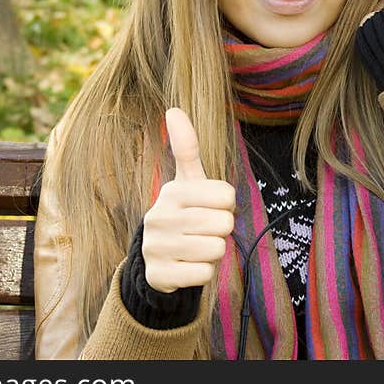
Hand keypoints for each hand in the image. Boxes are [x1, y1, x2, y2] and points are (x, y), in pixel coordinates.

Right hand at [141, 107, 235, 292]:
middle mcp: (160, 217)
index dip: (226, 206)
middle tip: (203, 231)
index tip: (209, 208)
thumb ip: (186, 147)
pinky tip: (187, 265)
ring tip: (195, 247)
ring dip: (213, 253)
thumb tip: (173, 109)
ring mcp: (157, 247)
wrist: (155, 258)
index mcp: (172, 191)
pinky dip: (203, 273)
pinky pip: (204, 275)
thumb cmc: (182, 214)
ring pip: (216, 249)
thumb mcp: (186, 181)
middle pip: (224, 223)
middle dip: (220, 230)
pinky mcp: (160, 275)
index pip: (228, 196)